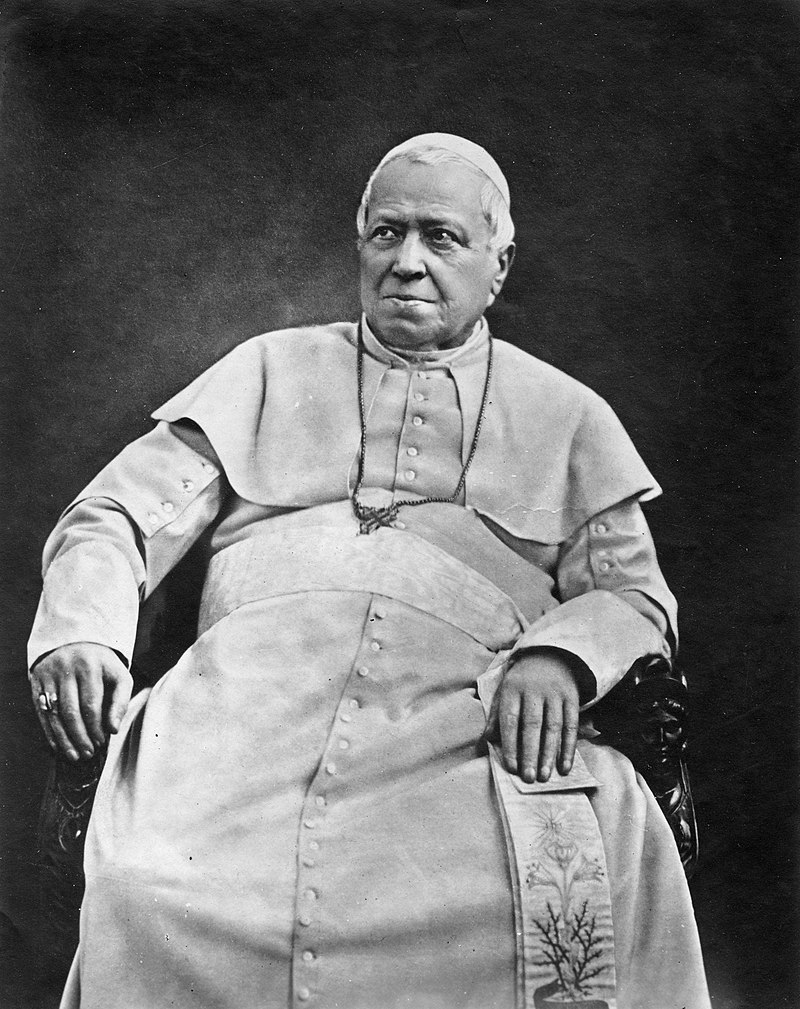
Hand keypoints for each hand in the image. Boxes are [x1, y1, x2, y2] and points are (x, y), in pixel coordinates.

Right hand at [29, 642, 132, 761]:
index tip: (101, 742)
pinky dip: (50, 732)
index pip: (91, 704)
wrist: (76, 641)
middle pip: (70, 711)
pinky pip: (41, 712)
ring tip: (75, 755)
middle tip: (88, 753)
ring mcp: (49, 675)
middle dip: (80, 737)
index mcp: (90, 666)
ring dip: (64, 739)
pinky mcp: (37, 682)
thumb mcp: (119, 675)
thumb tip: (114, 729)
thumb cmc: (102, 665)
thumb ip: (121, 701)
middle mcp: (67, 669)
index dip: (95, 727)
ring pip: (54, 714)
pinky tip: (58, 746)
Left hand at [487, 649, 580, 782]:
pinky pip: (571, 725)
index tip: (511, 767)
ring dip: (549, 754)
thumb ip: (496, 715)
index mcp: (513, 690)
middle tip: (529, 778)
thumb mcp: (504, 691)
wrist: (550, 655)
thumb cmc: (522, 681)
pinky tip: (565, 766)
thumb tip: (488, 740)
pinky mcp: (572, 698)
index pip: (510, 719)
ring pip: (553, 727)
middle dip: (530, 753)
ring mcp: (555, 694)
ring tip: (545, 776)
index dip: (510, 744)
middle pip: (532, 725)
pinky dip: (569, 748)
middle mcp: (534, 691)